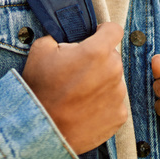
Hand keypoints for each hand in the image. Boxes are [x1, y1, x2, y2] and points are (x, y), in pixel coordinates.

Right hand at [21, 22, 127, 154]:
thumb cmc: (40, 88)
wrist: (42, 128)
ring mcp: (118, 95)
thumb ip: (61, 37)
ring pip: (114, 79)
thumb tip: (70, 39)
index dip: (103, 32)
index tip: (95, 38)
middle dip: (98, 60)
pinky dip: (103, 102)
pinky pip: (115, 101)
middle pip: (113, 56)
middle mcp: (112, 71)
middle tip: (78, 71)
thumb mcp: (41, 49)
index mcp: (96, 51)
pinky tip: (85, 108)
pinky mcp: (119, 115)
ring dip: (101, 81)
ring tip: (79, 93)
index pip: (114, 30)